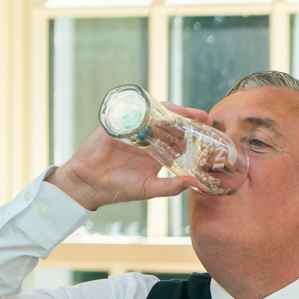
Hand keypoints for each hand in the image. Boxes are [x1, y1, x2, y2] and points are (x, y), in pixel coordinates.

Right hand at [51, 101, 211, 210]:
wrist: (89, 185)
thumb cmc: (119, 189)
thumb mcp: (150, 189)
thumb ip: (172, 186)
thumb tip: (196, 183)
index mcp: (156, 152)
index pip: (178, 138)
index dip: (193, 133)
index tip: (209, 131)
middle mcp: (146, 139)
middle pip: (170, 123)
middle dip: (187, 118)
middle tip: (203, 117)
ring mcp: (132, 130)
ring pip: (155, 115)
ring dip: (172, 112)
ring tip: (186, 113)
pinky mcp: (117, 125)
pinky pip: (133, 113)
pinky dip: (146, 110)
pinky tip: (159, 111)